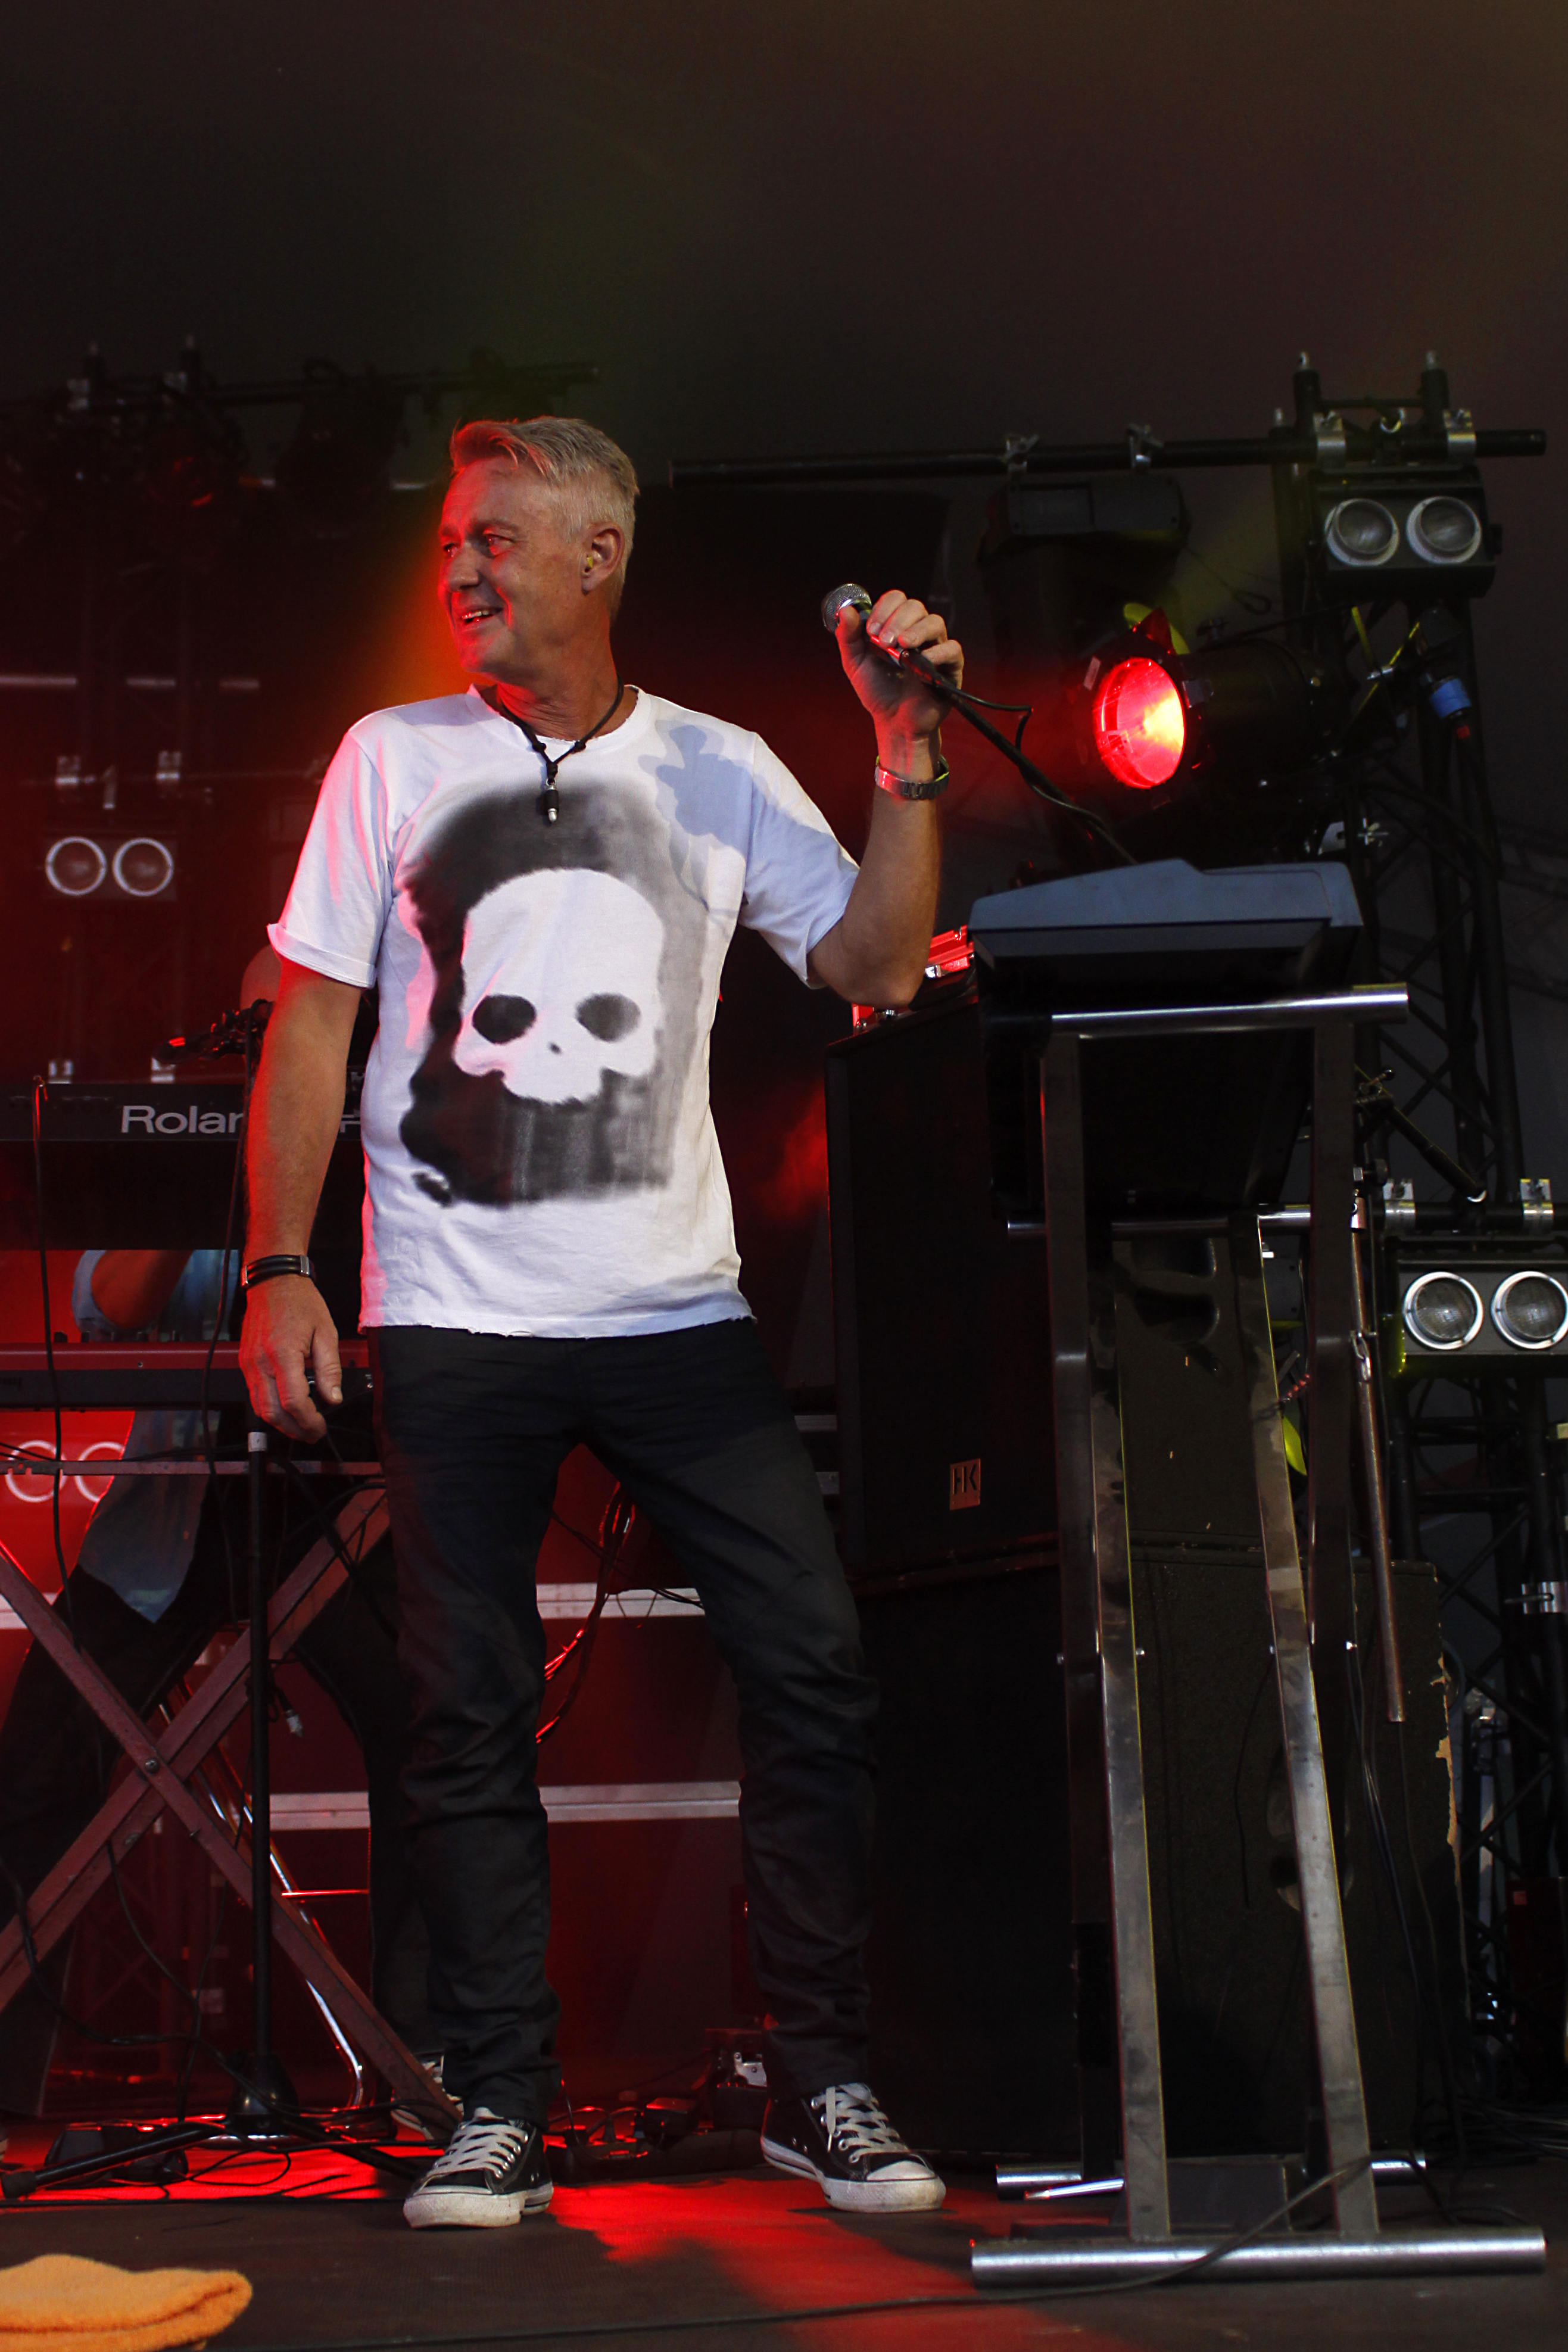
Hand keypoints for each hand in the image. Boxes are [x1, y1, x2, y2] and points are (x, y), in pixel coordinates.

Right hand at [239, 1277, 341, 1441]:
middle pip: (272, 1412)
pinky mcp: (245, 1363)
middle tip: (312, 1434)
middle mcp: (260, 1362)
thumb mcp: (326, 1332)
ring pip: (259, 1407)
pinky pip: (254, 1394)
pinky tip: (286, 1409)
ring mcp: (249, 1363)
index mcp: (283, 1354)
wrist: (273, 1281)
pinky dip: (269, 1408)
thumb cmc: (300, 1301)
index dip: (308, 1421)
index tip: (320, 1428)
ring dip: (280, 1423)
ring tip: (301, 1427)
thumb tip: (333, 1398)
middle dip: (293, 1429)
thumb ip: (329, 1368)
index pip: (293, 1401)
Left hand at [834, 589, 963, 760]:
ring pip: (935, 622)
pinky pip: (952, 649)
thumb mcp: (855, 663)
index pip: (897, 599)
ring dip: (917, 631)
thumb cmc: (877, 690)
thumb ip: (848, 637)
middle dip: (897, 620)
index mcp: (896, 626)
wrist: (893, 722)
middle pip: (916, 606)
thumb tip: (846, 610)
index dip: (884, 609)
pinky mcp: (950, 666)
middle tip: (883, 642)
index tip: (871, 630)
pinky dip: (937, 652)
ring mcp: (935, 647)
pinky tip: (922, 662)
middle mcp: (917, 632)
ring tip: (902, 647)